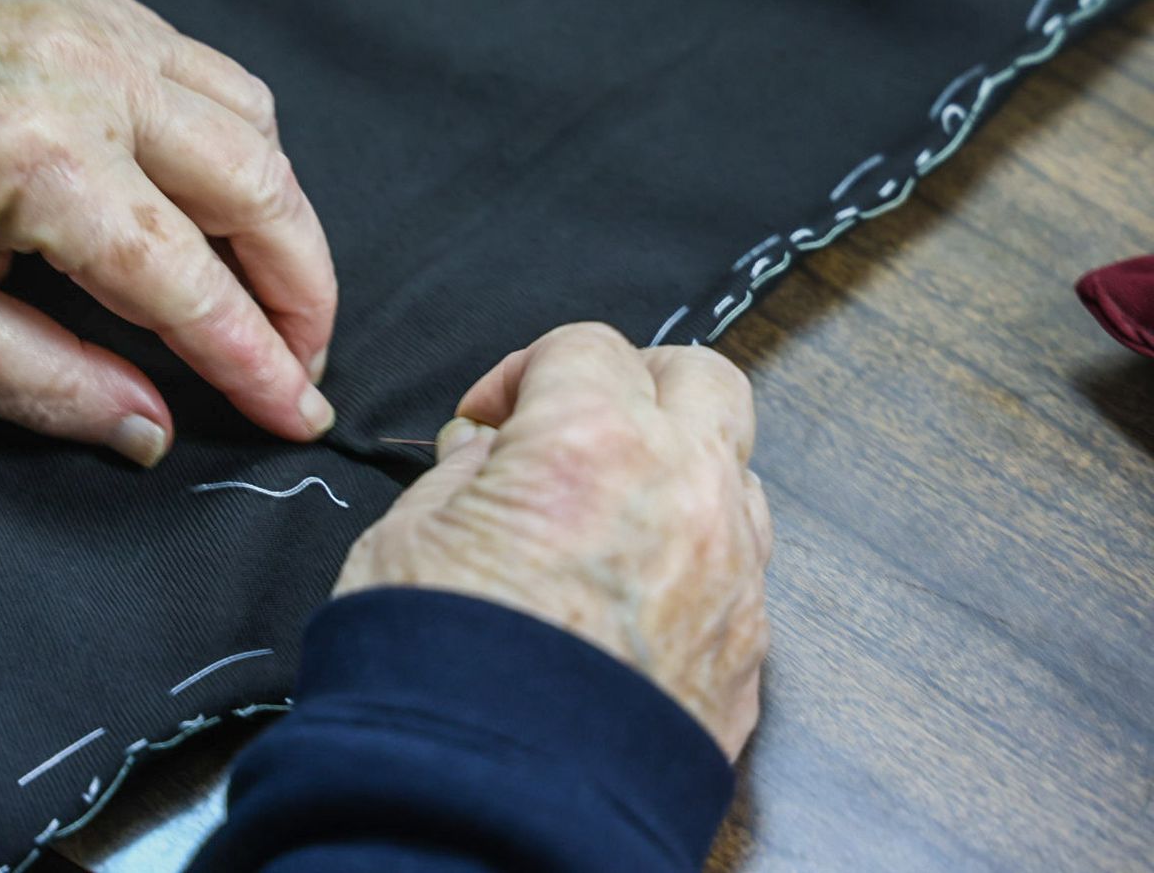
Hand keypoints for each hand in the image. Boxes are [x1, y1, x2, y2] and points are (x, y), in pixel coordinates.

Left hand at [0, 0, 336, 464]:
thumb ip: (41, 382)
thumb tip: (151, 430)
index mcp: (40, 166)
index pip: (191, 287)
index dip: (257, 362)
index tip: (300, 413)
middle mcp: (93, 78)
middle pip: (261, 191)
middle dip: (303, 290)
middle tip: (302, 358)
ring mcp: (100, 22)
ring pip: (250, 121)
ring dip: (278, 210)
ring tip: (262, 283)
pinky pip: (207, 70)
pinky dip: (235, 140)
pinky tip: (213, 193)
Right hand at [335, 323, 770, 758]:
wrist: (491, 808)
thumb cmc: (438, 669)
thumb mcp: (405, 536)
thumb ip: (461, 473)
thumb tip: (485, 454)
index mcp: (595, 441)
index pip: (585, 345)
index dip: (524, 371)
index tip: (486, 420)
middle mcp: (686, 491)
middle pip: (703, 377)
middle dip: (637, 382)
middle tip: (574, 424)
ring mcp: (732, 573)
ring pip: (738, 470)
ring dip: (678, 468)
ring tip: (606, 515)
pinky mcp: (748, 652)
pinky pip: (739, 567)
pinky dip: (692, 555)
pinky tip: (630, 592)